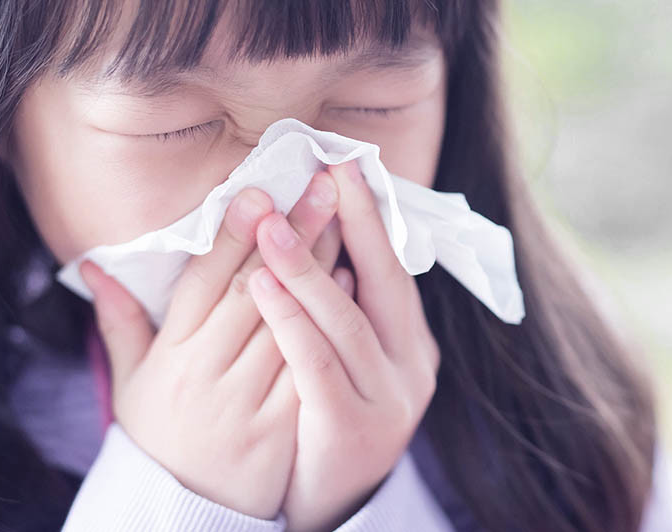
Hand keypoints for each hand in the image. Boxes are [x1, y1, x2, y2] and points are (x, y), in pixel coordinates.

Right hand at [79, 171, 345, 519]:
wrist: (186, 511)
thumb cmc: (161, 436)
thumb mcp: (132, 382)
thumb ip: (120, 322)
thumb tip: (93, 266)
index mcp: (172, 356)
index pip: (204, 283)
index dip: (234, 235)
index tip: (261, 192)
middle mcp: (207, 375)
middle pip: (254, 292)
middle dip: (290, 235)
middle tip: (321, 186)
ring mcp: (246, 403)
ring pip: (287, 323)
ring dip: (318, 269)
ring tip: (345, 219)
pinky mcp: (281, 428)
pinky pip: (309, 366)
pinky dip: (331, 323)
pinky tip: (353, 284)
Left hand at [248, 160, 440, 530]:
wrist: (324, 500)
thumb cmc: (325, 415)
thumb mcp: (346, 359)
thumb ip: (341, 306)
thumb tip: (328, 245)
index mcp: (409, 342)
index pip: (390, 269)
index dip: (369, 217)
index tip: (344, 165)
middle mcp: (411, 366)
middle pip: (382, 282)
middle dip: (355, 223)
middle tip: (327, 170)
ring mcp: (389, 400)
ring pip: (346, 320)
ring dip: (309, 267)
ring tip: (273, 223)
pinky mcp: (353, 430)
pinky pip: (316, 364)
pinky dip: (291, 320)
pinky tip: (260, 284)